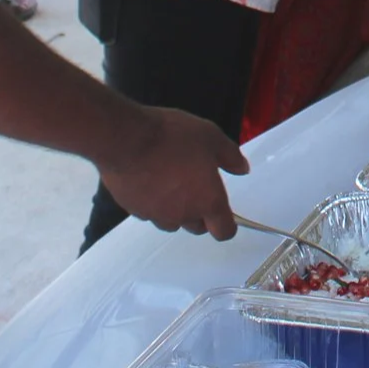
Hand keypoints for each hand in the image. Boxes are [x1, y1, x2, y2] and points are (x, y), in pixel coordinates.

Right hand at [97, 107, 247, 239]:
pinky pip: (149, 211)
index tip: (224, 209)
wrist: (126, 139)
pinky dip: (152, 201)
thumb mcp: (210, 136)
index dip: (226, 224)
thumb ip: (230, 156)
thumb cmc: (172, 137)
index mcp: (207, 200)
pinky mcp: (133, 209)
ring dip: (176, 208)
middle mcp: (183, 214)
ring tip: (171, 179)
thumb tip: (242, 169)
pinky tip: (149, 178)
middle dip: (201, 212)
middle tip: (197, 185)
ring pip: (172, 221)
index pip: (224, 232)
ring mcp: (156, 215)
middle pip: (198, 227)